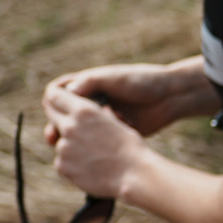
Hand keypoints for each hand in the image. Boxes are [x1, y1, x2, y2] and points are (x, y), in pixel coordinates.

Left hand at [42, 83, 142, 199]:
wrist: (135, 175)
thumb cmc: (131, 148)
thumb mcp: (115, 122)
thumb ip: (98, 115)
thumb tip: (94, 111)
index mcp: (84, 111)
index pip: (54, 95)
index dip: (56, 97)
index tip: (58, 101)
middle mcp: (70, 126)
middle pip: (51, 116)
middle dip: (59, 118)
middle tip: (73, 126)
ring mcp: (64, 148)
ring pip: (60, 142)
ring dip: (71, 146)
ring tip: (95, 155)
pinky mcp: (63, 166)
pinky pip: (62, 162)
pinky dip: (73, 164)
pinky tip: (92, 167)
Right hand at [44, 61, 206, 141]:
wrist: (170, 97)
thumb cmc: (142, 81)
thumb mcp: (114, 79)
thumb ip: (91, 82)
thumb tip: (68, 92)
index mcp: (86, 85)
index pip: (57, 93)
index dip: (52, 102)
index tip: (56, 111)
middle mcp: (89, 102)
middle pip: (61, 116)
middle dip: (58, 126)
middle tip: (56, 137)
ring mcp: (100, 120)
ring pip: (76, 133)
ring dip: (77, 137)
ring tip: (81, 143)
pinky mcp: (111, 134)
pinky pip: (94, 143)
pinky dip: (97, 143)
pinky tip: (112, 138)